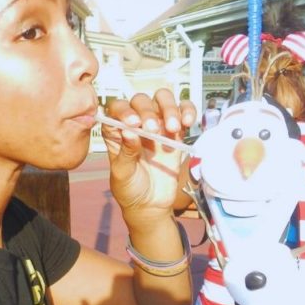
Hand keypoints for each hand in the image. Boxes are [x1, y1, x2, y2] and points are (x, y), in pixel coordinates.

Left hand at [101, 89, 195, 224]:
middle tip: (153, 130)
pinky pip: (183, 112)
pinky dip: (187, 111)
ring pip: (162, 100)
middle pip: (141, 100)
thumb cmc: (130, 189)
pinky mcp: (175, 132)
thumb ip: (126, 153)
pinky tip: (187, 122)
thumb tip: (129, 132)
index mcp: (116, 131)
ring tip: (173, 128)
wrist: (151, 204)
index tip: (133, 123)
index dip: (125, 110)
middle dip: (148, 111)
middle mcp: (136, 124)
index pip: (117, 108)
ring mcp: (157, 125)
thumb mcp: (122, 173)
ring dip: (169, 108)